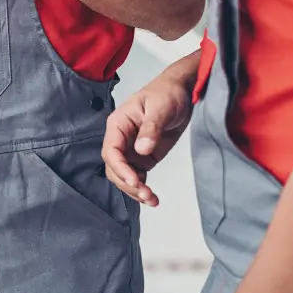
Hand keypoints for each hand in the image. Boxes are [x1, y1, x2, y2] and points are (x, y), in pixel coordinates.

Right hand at [101, 66, 192, 205]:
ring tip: (152, 200)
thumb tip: (142, 149)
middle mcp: (121, 139)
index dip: (120, 168)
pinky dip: (143, 189)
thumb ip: (151, 129)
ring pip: (124, 176)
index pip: (111, 151)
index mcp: (118, 124)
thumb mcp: (160, 108)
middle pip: (114, 168)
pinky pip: (137, 177)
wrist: (181, 92)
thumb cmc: (167, 93)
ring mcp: (131, 149)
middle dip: (128, 184)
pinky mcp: (144, 157)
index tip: (135, 180)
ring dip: (135, 190)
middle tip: (146, 194)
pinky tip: (152, 198)